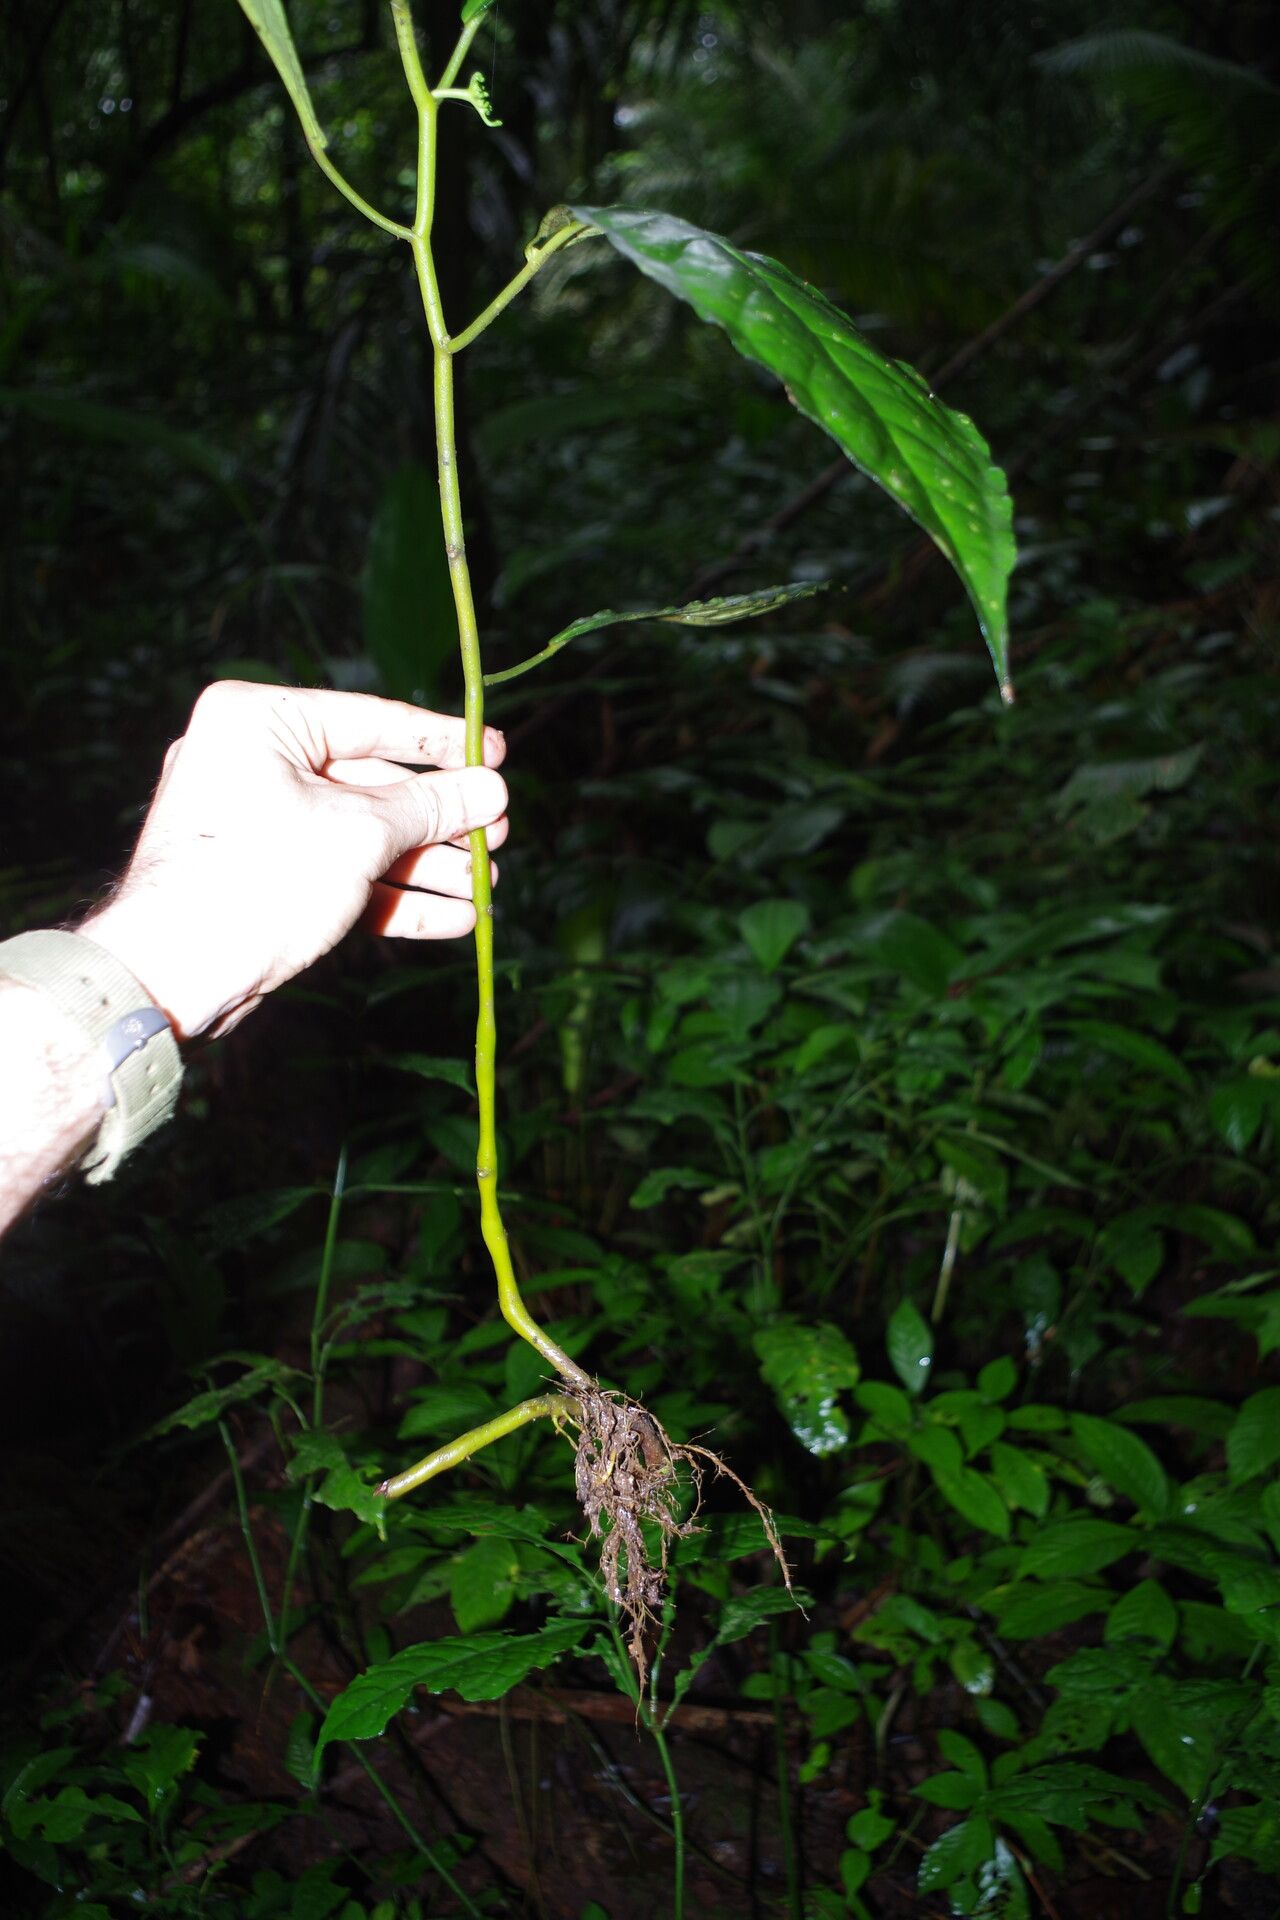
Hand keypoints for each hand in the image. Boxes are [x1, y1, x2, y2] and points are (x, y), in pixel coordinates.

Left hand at [81, 682, 507, 1040]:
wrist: (173, 973)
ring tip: (485, 886)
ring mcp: (255, 822)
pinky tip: (453, 918)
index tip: (498, 753)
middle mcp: (251, 760)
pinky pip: (338, 872)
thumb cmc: (257, 879)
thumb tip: (493, 788)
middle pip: (371, 783)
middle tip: (497, 835)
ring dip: (426, 865)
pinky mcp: (262, 876)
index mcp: (258, 719)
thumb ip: (432, 806)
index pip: (372, 720)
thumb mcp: (360, 833)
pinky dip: (391, 895)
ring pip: (360, 835)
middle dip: (440, 820)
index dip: (444, 742)